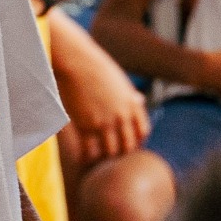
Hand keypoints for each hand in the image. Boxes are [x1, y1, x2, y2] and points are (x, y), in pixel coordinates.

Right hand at [47, 16, 147, 161]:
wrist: (78, 62)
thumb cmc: (98, 68)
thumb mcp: (121, 81)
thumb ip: (131, 95)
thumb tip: (139, 100)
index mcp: (132, 105)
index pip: (143, 132)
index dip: (137, 140)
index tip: (128, 141)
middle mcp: (121, 116)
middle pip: (128, 146)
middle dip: (121, 151)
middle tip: (112, 152)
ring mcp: (104, 123)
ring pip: (110, 152)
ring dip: (105, 156)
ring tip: (98, 156)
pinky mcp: (86, 126)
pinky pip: (90, 152)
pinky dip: (88, 157)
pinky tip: (84, 156)